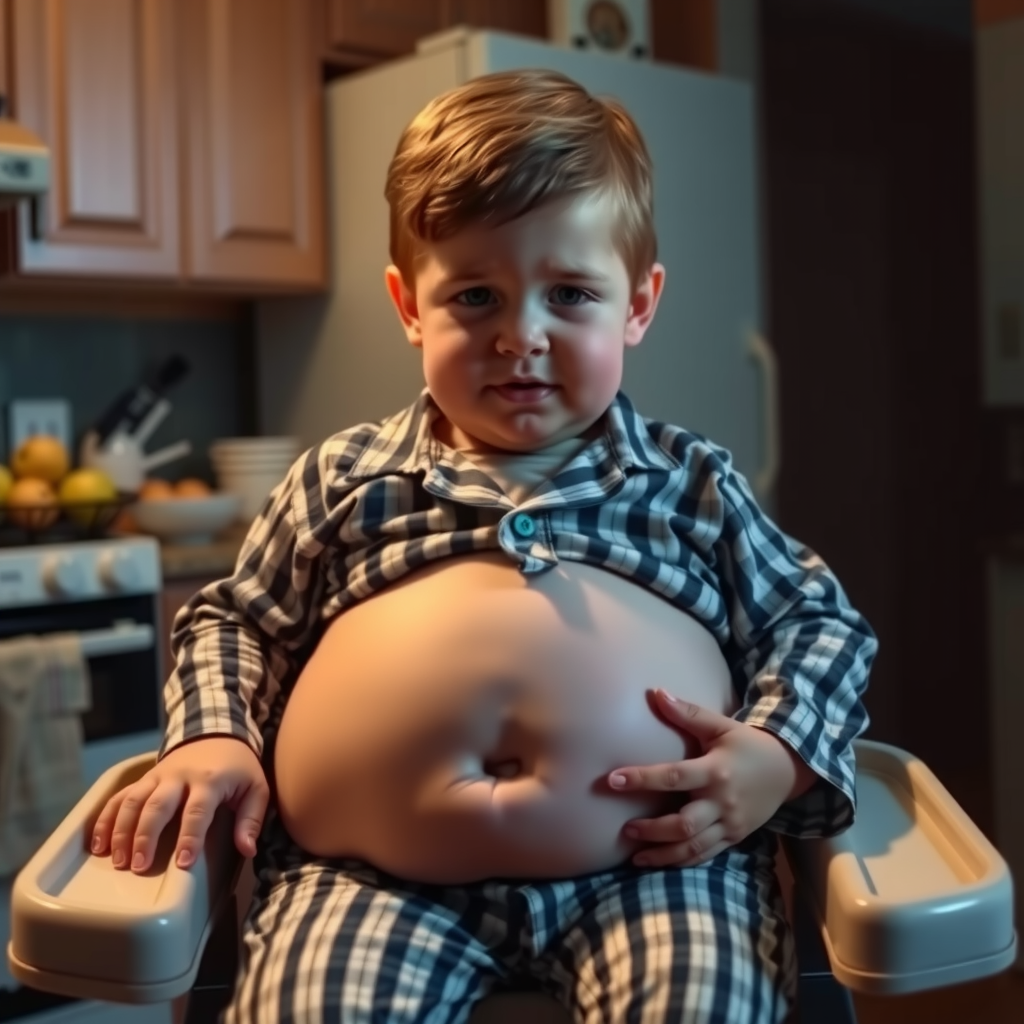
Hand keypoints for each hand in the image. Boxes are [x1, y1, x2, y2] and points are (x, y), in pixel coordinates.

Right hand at [91, 735, 269, 871]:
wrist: (216, 732)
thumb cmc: (238, 768)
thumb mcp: (256, 788)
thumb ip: (251, 819)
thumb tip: (247, 849)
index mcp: (210, 780)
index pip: (197, 810)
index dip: (190, 837)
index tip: (183, 863)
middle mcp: (179, 777)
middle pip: (157, 805)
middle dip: (145, 836)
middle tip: (138, 866)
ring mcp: (157, 776)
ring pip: (132, 800)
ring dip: (121, 830)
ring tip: (117, 861)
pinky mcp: (144, 779)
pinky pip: (119, 797)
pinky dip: (105, 818)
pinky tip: (98, 844)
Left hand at [608, 689, 817, 867]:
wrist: (787, 770)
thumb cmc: (748, 744)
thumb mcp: (720, 725)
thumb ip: (688, 713)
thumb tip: (656, 693)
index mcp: (715, 771)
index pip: (674, 777)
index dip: (643, 779)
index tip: (613, 779)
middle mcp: (722, 802)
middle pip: (684, 824)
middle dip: (652, 830)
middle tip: (625, 829)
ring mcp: (730, 824)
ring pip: (693, 847)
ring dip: (662, 854)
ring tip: (635, 856)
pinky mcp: (734, 838)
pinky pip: (705, 855)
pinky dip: (681, 862)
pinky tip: (660, 862)